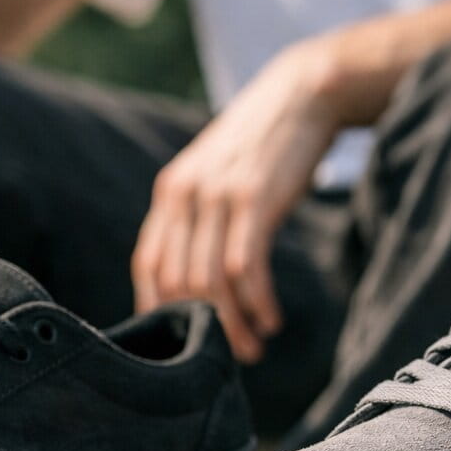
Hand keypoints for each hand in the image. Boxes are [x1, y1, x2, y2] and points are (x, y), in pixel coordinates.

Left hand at [132, 41, 342, 362]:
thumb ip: (200, 216)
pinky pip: (245, 267)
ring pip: (210, 282)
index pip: (147, 265)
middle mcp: (185, 194)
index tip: (181, 343)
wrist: (303, 94)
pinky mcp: (254, 199)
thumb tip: (198, 278)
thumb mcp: (218, 175)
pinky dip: (256, 303)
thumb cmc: (266, 146)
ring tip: (254, 348)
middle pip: (178, 282)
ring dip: (233, 325)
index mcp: (171, 192)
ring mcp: (217, 196)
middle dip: (203, 330)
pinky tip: (271, 320)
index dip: (159, 311)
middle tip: (230, 356)